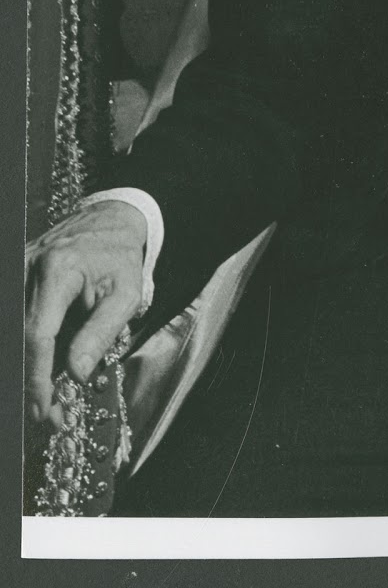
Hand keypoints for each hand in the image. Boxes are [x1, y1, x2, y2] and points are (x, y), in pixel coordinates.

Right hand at [24, 201, 146, 432]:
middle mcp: (27, 268)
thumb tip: (74, 375)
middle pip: (19, 337)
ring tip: (49, 397)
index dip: (38, 376)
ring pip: (15, 331)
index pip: (37, 334)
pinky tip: (42, 370)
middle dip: (32, 381)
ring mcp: (16, 271)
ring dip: (28, 368)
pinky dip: (28, 348)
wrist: (108, 220)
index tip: (45, 408)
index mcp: (58, 270)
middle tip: (49, 413)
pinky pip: (17, 319)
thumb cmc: (120, 256)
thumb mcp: (125, 294)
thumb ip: (100, 333)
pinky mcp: (14, 276)